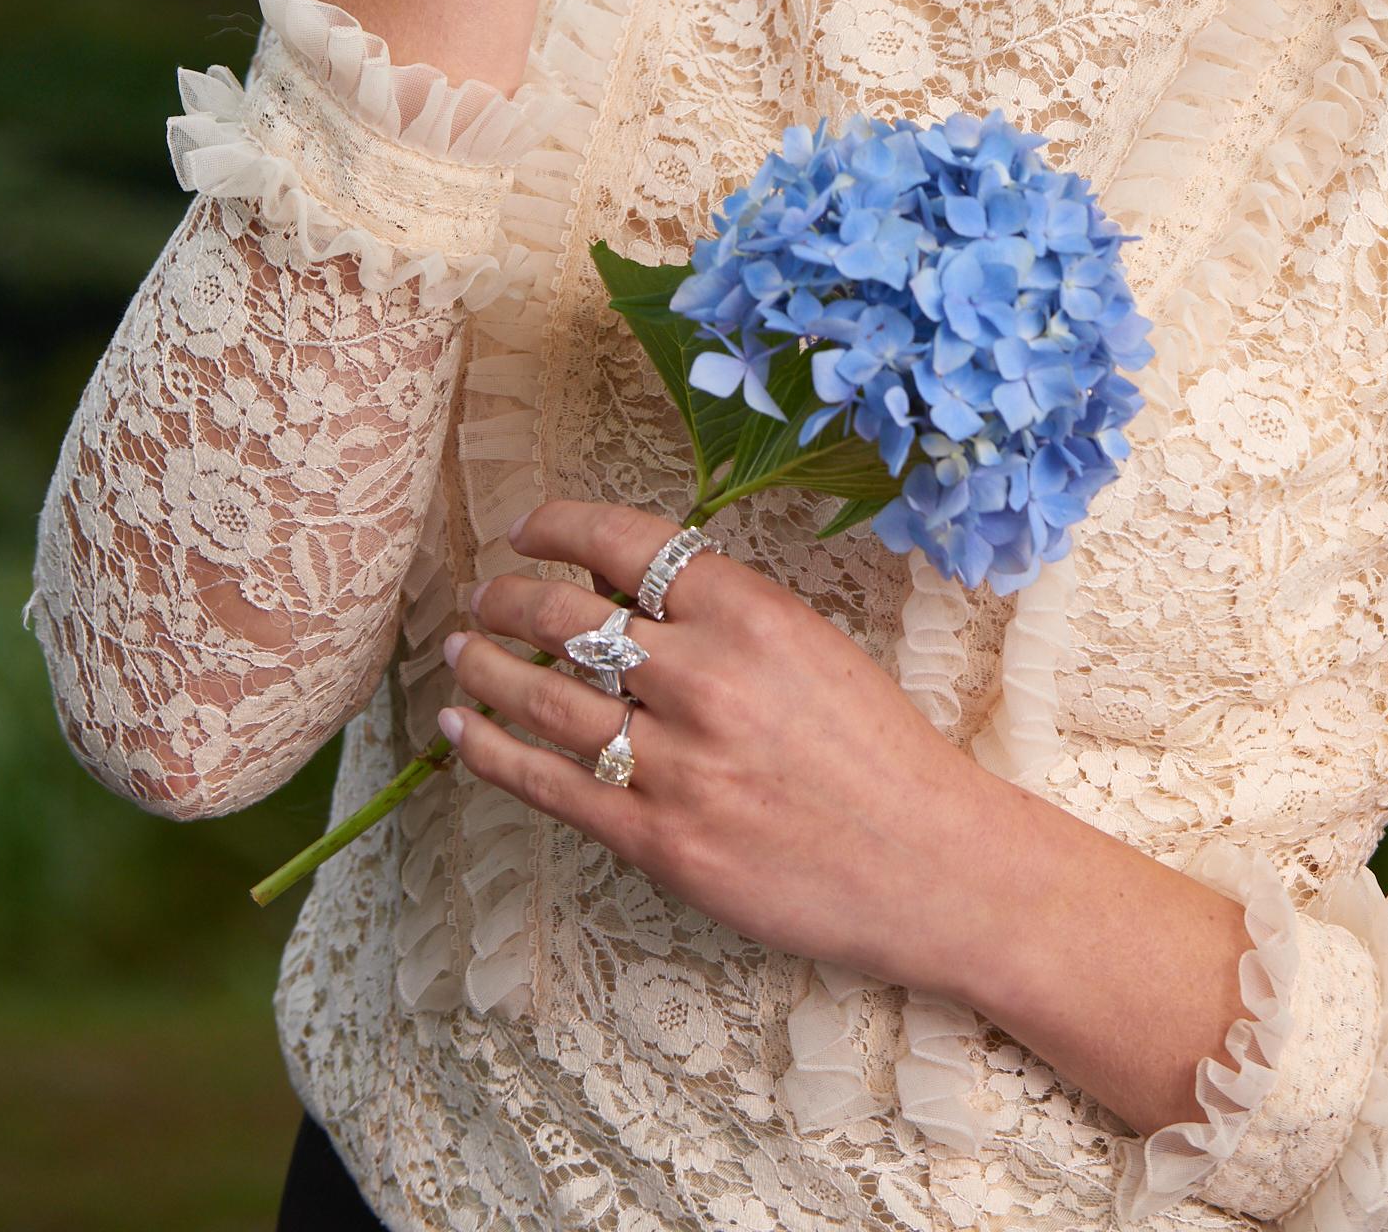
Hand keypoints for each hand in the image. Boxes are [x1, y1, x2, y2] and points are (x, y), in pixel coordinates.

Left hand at [439, 501, 1010, 996]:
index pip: (623, 541)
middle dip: (505, 599)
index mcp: (748, 610)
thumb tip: (608, 586)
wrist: (928, 862)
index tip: (524, 532)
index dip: (554, 527)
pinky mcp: (657, 841)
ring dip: (483, 666)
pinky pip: (547, 784)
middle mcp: (703, 676)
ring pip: (540, 697)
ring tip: (459, 651)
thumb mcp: (807, 643)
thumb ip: (717, 614)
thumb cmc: (875, 748)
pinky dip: (489, 750)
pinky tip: (461, 726)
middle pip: (564, 617)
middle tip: (482, 597)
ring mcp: (675, 763)